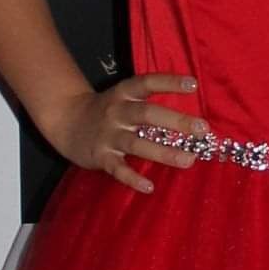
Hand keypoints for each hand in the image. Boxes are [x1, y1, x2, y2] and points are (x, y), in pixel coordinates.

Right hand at [54, 70, 199, 192]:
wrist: (66, 121)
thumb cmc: (107, 111)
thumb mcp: (123, 98)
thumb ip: (150, 105)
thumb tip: (190, 119)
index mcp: (124, 93)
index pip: (147, 83)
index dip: (169, 82)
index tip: (193, 84)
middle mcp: (117, 111)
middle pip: (147, 114)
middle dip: (175, 121)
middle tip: (202, 128)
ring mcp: (108, 135)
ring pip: (137, 143)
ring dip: (164, 152)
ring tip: (188, 160)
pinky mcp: (100, 156)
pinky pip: (118, 169)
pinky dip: (133, 178)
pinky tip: (149, 187)